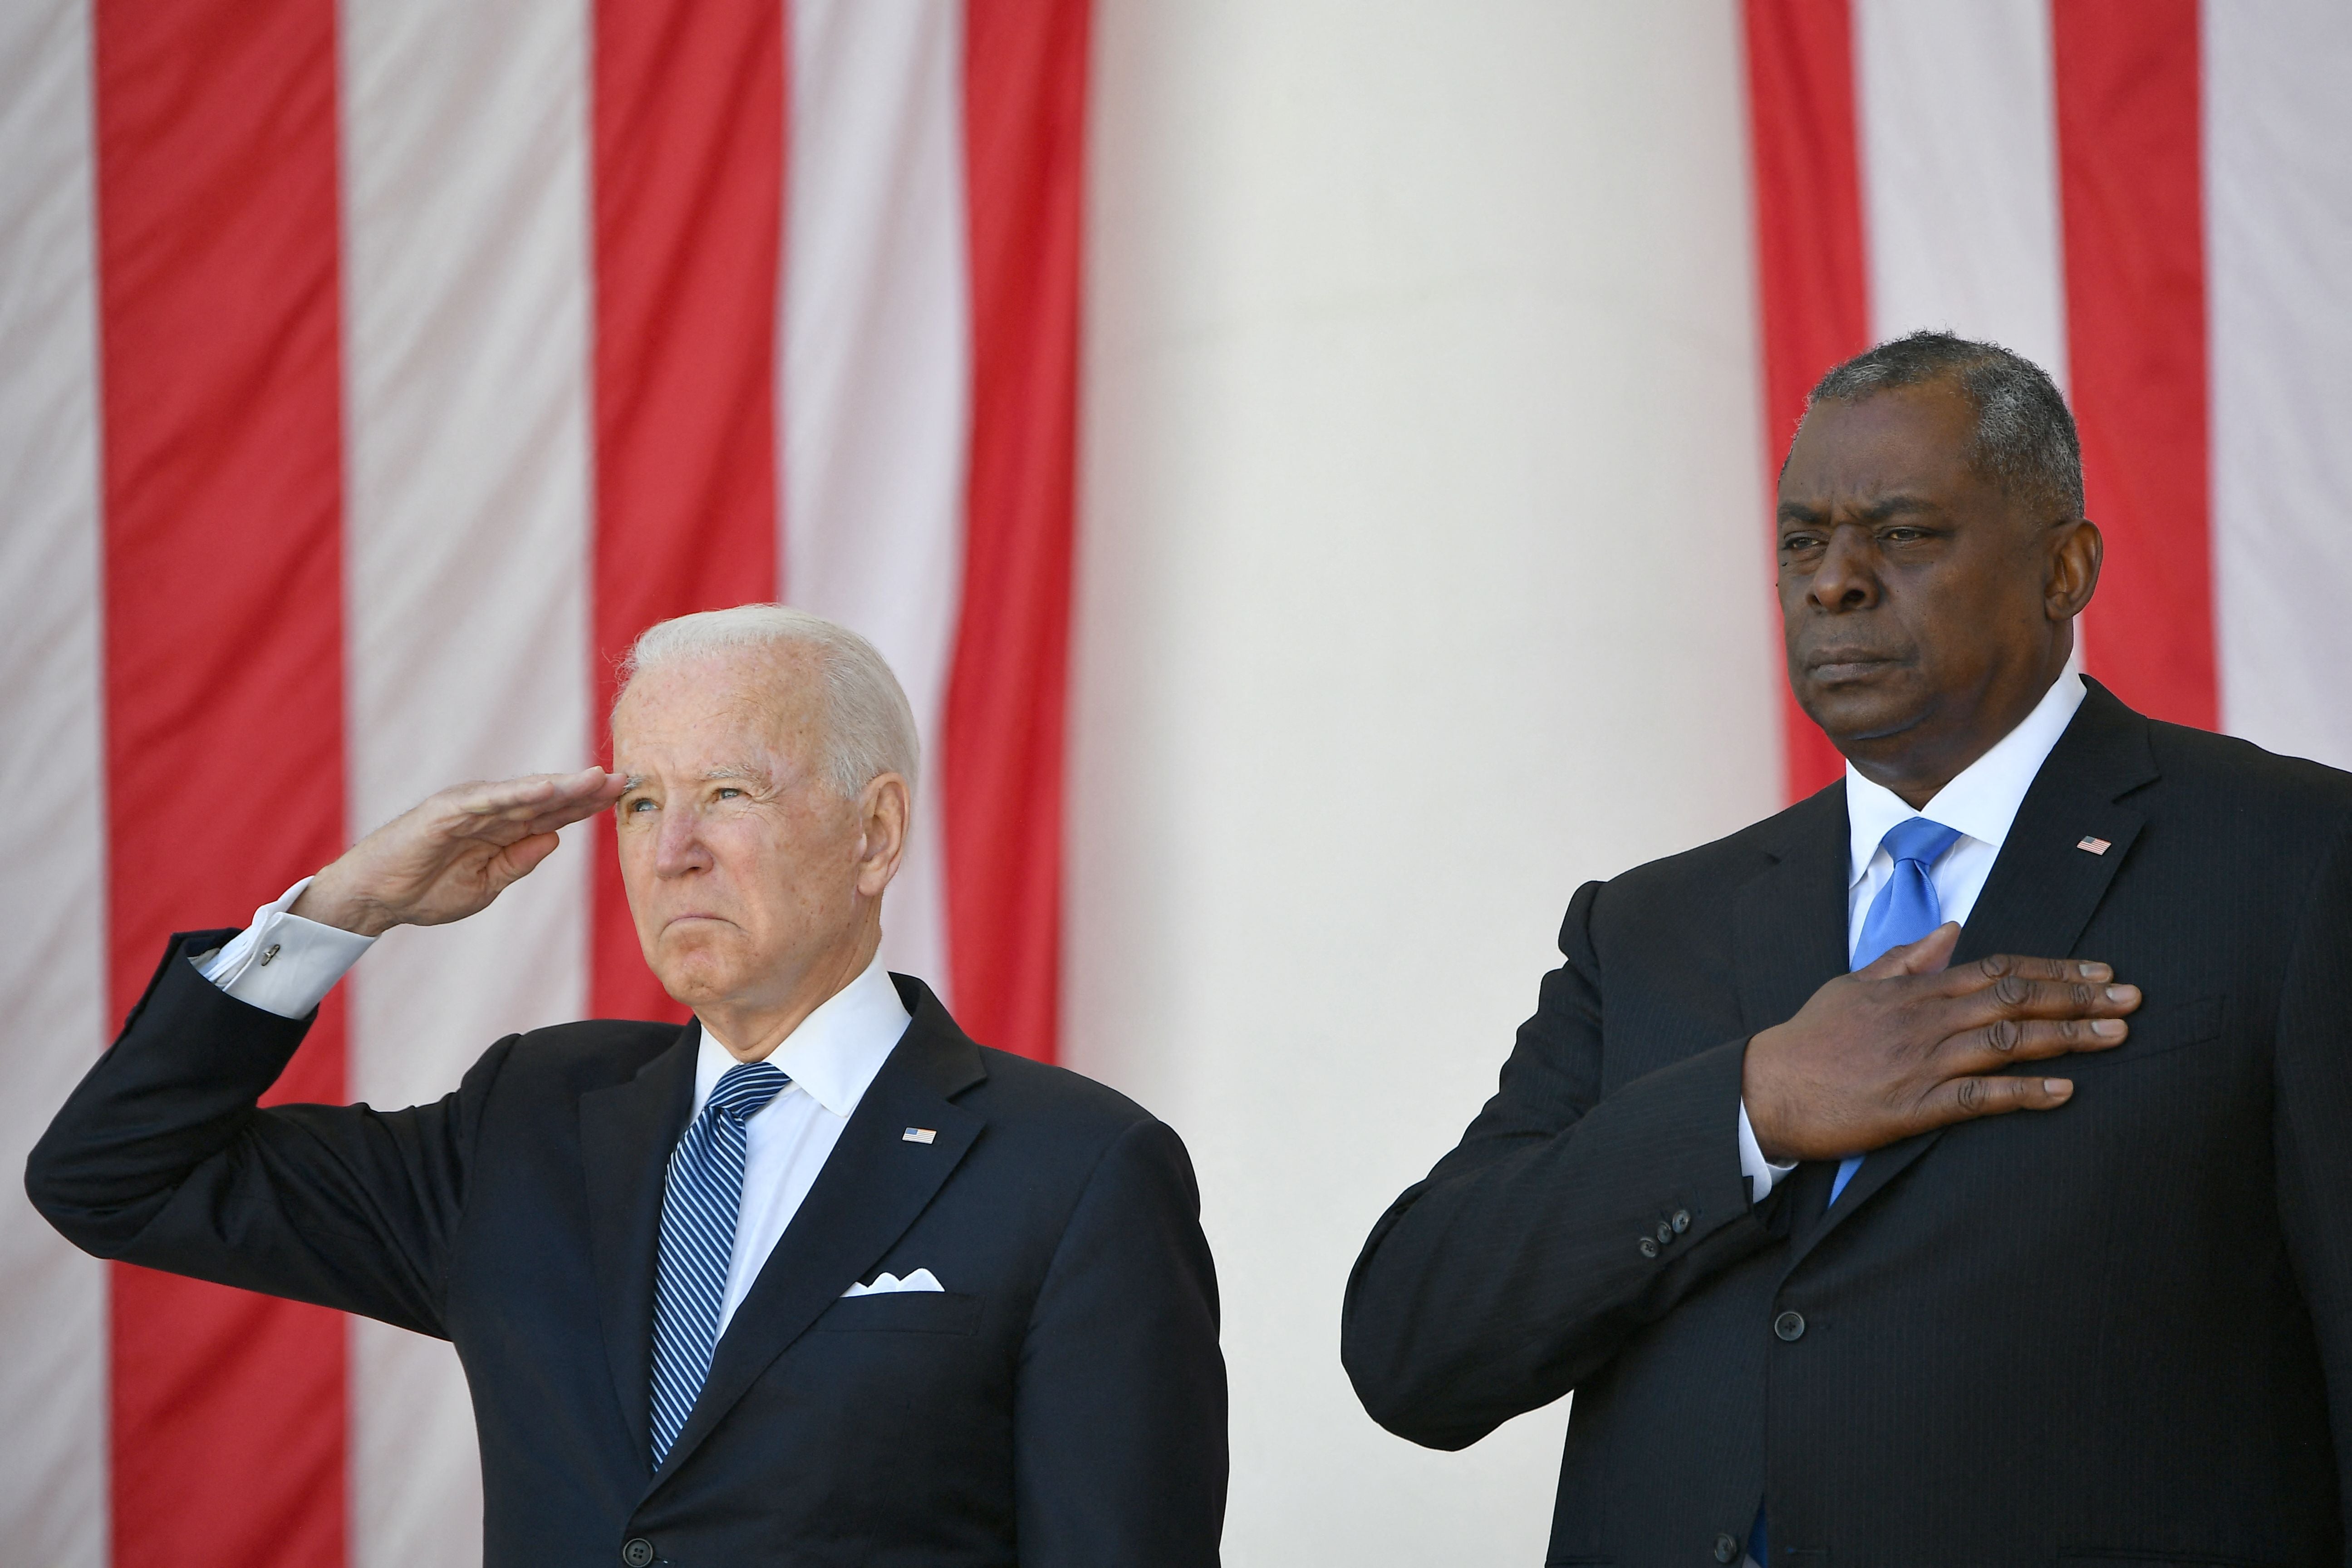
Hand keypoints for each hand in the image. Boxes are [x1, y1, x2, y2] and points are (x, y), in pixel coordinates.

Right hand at [289, 769, 626, 936]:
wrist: (378, 897)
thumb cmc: (428, 890)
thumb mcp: (487, 884)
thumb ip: (519, 860)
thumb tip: (554, 839)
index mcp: (504, 830)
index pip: (555, 815)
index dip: (587, 806)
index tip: (622, 797)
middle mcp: (492, 812)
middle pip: (548, 799)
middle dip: (585, 790)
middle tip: (625, 778)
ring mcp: (471, 807)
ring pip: (524, 794)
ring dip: (561, 786)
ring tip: (596, 779)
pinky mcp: (447, 810)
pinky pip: (489, 800)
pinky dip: (517, 793)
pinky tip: (547, 789)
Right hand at [1741, 922, 2138, 1162]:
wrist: (1768, 1089)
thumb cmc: (1810, 1038)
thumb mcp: (1854, 984)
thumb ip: (1907, 959)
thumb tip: (1952, 930)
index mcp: (1912, 990)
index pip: (1996, 969)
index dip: (2052, 969)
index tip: (2098, 970)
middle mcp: (1923, 1021)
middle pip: (2013, 999)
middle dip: (2077, 997)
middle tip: (2130, 997)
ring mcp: (1920, 1064)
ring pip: (2006, 1042)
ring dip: (2067, 1037)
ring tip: (2117, 1035)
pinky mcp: (1913, 1108)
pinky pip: (1978, 1098)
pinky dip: (2023, 1093)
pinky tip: (2064, 1091)